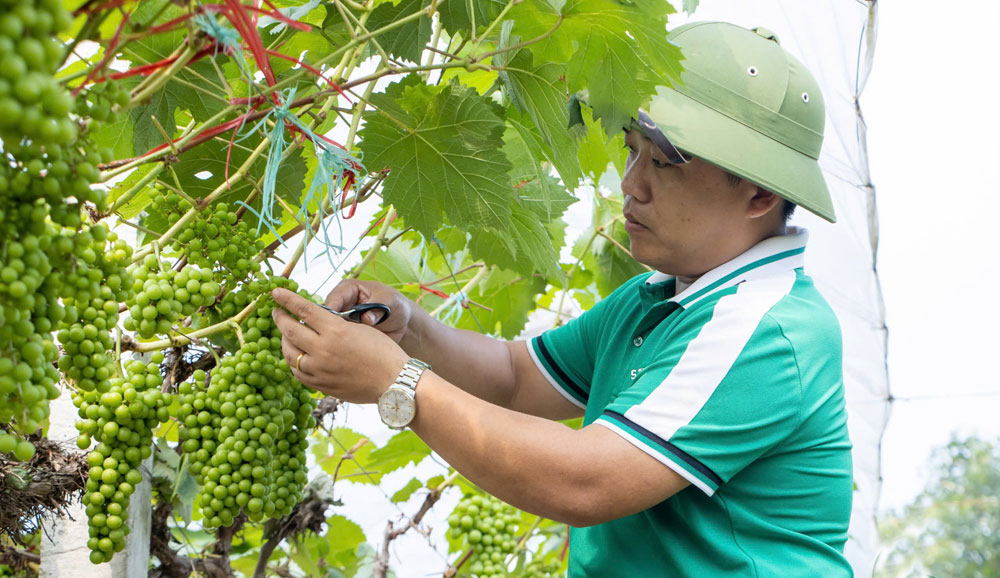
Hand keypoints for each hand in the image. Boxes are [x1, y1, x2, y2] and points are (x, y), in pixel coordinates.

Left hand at [271, 288, 409, 403]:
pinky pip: (298, 373)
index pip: (303, 309)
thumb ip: (336, 324)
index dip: (287, 299)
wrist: (394, 382)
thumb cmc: (384, 352)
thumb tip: (315, 320)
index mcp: (336, 330)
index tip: (276, 292)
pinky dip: (293, 362)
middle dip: (280, 318)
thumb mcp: (361, 329)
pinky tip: (296, 357)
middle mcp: (324, 349)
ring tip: (285, 335)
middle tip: (277, 312)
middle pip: (290, 330)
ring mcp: (320, 370)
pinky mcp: (322, 385)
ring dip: (284, 342)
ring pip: (289, 353)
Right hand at [323, 280, 412, 343]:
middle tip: (338, 340)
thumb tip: (366, 319)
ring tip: (344, 348)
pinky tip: (347, 354)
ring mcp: (341, 320)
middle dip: (330, 328)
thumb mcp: (390, 302)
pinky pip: (337, 341)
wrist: (403, 323)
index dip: (331, 312)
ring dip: (335, 339)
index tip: (335, 325)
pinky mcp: (345, 334)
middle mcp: (341, 304)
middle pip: (325, 316)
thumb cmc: (395, 305)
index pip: (333, 299)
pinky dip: (340, 347)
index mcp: (348, 289)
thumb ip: (377, 309)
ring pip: (329, 330)